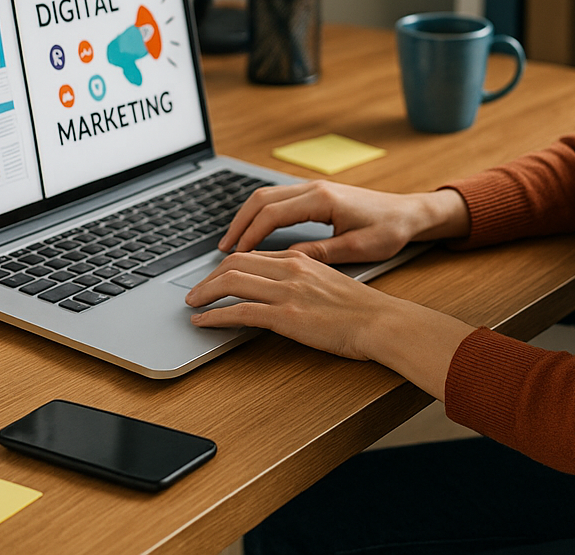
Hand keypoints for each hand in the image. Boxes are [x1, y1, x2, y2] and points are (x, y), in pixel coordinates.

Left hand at [185, 249, 476, 397]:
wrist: (382, 322)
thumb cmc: (362, 308)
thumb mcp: (329, 282)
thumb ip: (304, 278)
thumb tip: (280, 286)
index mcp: (301, 259)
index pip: (251, 254)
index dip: (226, 264)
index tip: (215, 276)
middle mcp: (290, 269)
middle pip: (234, 263)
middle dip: (208, 277)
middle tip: (195, 291)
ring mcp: (287, 291)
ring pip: (231, 282)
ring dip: (204, 293)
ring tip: (192, 305)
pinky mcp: (286, 316)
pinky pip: (240, 312)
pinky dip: (215, 316)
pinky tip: (203, 322)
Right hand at [219, 182, 468, 263]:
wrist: (410, 212)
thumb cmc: (390, 230)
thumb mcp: (357, 249)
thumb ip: (320, 253)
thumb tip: (286, 260)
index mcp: (322, 199)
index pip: (272, 214)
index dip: (250, 235)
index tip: (235, 255)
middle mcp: (314, 188)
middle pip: (261, 199)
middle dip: (239, 224)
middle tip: (222, 250)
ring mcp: (313, 188)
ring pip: (266, 196)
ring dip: (246, 217)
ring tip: (231, 243)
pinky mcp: (316, 193)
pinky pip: (278, 199)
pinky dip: (260, 213)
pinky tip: (254, 232)